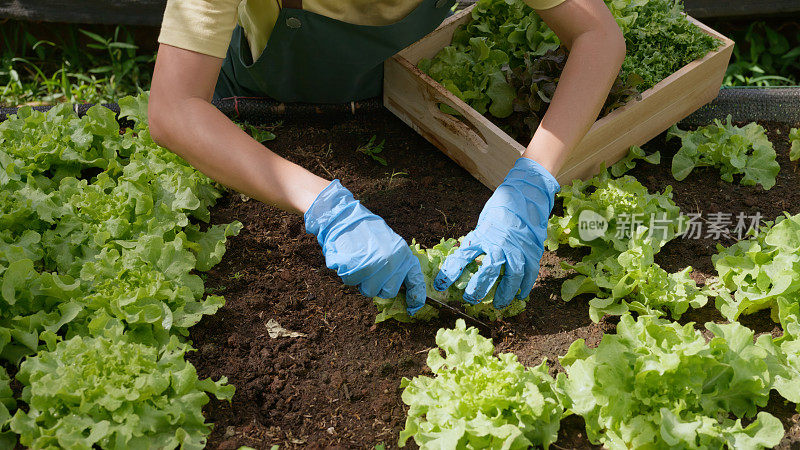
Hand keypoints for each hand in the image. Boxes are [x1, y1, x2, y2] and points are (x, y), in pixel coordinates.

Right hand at [304, 180, 426, 314]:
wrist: (343, 217)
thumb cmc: (366, 231)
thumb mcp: (390, 243)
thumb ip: (396, 264)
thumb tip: (396, 286)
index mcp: (403, 254)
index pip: (415, 282)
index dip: (416, 298)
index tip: (413, 308)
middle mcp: (391, 262)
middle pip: (387, 293)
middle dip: (377, 286)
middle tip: (370, 270)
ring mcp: (373, 266)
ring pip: (368, 291)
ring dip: (361, 280)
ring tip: (358, 261)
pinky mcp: (355, 268)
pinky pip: (351, 282)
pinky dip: (347, 274)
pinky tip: (348, 258)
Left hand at [434, 158, 559, 308]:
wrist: (527, 194)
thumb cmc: (502, 207)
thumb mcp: (483, 222)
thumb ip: (478, 240)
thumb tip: (466, 259)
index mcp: (483, 234)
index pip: (462, 257)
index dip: (450, 273)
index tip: (440, 286)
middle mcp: (500, 243)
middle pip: (488, 272)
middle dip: (478, 289)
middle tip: (470, 299)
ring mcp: (518, 248)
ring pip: (511, 277)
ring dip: (504, 293)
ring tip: (498, 304)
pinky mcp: (533, 250)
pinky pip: (529, 273)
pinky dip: (525, 286)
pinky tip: (520, 295)